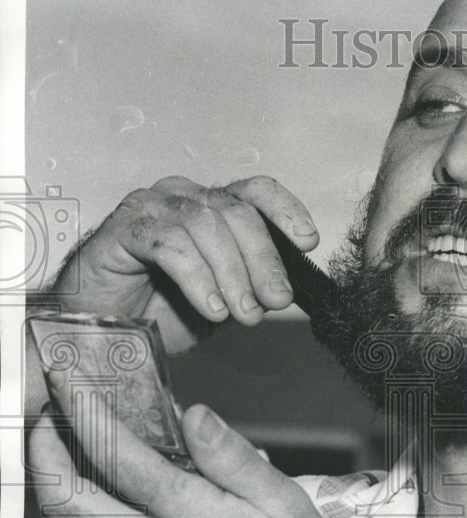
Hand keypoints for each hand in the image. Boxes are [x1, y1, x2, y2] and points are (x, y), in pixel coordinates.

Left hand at [28, 373, 349, 517]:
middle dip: (42, 448)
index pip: (112, 453)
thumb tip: (194, 416)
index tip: (65, 378)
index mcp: (184, 517)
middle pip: (62, 498)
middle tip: (51, 414)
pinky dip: (95, 507)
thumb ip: (233, 459)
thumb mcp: (287, 507)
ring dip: (62, 478)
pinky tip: (123, 493)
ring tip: (76, 444)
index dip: (80, 408)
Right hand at [51, 175, 319, 353]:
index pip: (256, 191)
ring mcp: (152, 207)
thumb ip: (251, 286)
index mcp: (212, 206)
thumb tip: (284, 288)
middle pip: (236, 211)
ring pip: (205, 225)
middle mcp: (184, 196)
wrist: (107, 326)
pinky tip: (211, 309)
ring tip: (243, 313)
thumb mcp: (222, 299)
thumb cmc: (161, 307)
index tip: (308, 241)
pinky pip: (170, 245)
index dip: (286, 210)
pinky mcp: (124, 227)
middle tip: (276, 299)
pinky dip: (198, 279)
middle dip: (263, 259)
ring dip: (232, 274)